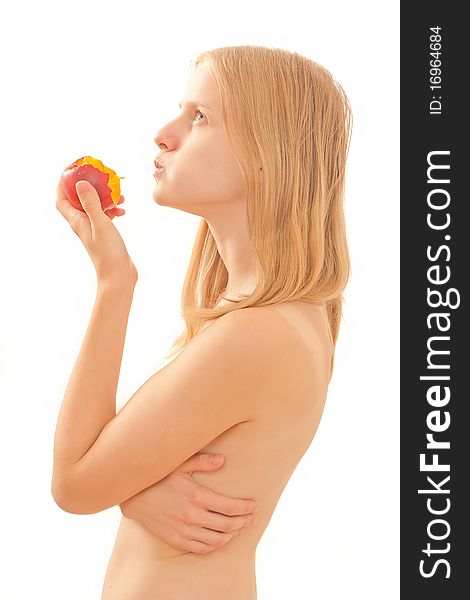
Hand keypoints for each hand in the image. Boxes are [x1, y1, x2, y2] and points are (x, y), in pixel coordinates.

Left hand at [55, 178, 137, 284]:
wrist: (118, 276)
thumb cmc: (108, 253)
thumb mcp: (101, 224)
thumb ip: (91, 203)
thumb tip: (80, 183)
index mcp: (77, 221)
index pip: (62, 199)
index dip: (63, 184)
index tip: (72, 171)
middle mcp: (82, 224)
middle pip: (78, 199)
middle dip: (88, 186)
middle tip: (99, 177)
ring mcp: (93, 229)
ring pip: (95, 206)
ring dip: (105, 198)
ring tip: (119, 196)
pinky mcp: (104, 234)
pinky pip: (105, 215)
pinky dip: (113, 209)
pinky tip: (123, 210)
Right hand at [120, 453, 258, 553]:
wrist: (133, 497)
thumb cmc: (158, 477)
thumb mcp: (179, 463)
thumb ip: (202, 461)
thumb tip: (222, 460)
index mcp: (196, 496)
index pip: (230, 506)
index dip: (246, 507)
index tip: (254, 504)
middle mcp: (192, 516)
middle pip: (228, 524)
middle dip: (244, 521)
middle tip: (252, 516)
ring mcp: (185, 531)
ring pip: (218, 539)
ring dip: (233, 534)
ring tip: (240, 526)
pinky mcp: (177, 540)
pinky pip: (203, 548)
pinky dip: (216, 545)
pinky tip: (222, 537)